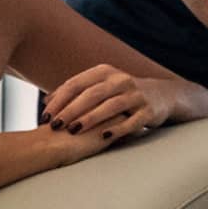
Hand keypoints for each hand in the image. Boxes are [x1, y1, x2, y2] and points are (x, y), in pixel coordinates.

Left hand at [40, 65, 165, 153]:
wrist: (162, 95)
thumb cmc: (121, 93)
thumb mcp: (101, 86)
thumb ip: (75, 92)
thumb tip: (46, 102)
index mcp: (105, 72)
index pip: (76, 83)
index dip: (59, 99)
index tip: (45, 116)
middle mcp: (120, 80)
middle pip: (91, 94)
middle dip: (71, 110)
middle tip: (56, 125)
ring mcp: (136, 95)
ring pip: (110, 106)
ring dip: (90, 118)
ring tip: (74, 130)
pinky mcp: (149, 111)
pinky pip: (132, 120)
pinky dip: (118, 128)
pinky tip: (104, 137)